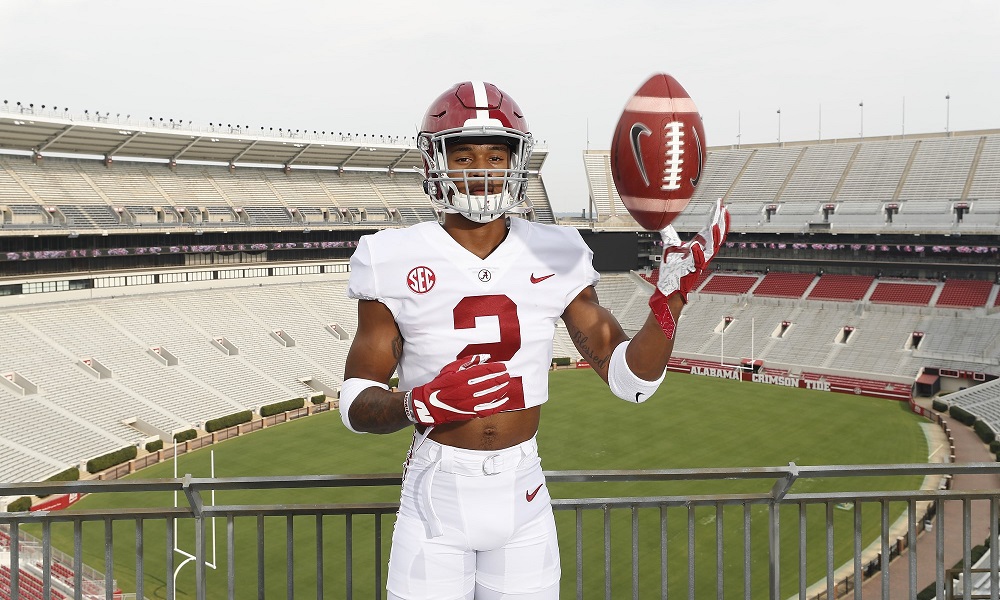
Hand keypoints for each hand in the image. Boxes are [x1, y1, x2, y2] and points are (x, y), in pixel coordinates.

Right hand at [406, 354, 509, 425]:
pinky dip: (497, 405)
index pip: (483, 371)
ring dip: (500, 389)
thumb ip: (467, 362)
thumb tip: (483, 357)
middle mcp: (466, 390)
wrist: (429, 404)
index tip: (502, 366)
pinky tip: (504, 400)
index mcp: (461, 378)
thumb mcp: (450, 369)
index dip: (495, 368)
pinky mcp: (469, 413)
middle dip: (500, 378)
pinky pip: (487, 410)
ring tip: (507, 384)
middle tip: (507, 374)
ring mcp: (468, 403)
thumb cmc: (440, 384)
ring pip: (490, 395)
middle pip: (489, 383)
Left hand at [649, 199, 729, 337]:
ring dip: (714, 236)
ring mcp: (699, 263)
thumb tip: (664, 220)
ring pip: (711, 248)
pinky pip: (697, 263)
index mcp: (699, 246)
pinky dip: (697, 254)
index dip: (715, 216)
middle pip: (715, 235)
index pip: (709, 228)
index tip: (719, 203)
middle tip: (723, 208)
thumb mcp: (670, 247)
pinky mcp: (692, 272)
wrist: (668, 289)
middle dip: (720, 222)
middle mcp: (702, 254)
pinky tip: (695, 245)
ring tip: (716, 223)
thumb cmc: (670, 271)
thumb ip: (669, 233)